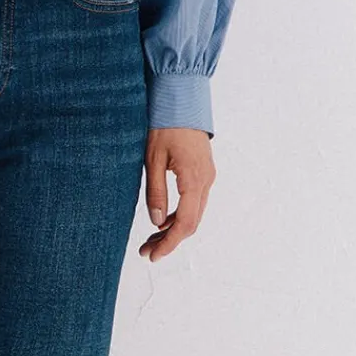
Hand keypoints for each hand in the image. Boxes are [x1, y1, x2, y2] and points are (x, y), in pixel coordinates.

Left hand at [138, 128, 215, 261]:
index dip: (169, 243)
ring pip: (195, 214)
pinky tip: (162, 220)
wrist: (182, 100)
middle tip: (147, 252)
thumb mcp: (153, 160)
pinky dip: (180, 215)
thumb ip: (155, 193)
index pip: (184, 223)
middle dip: (170, 241)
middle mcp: (206, 181)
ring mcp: (208, 177)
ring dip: (175, 229)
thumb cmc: (165, 126)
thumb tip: (155, 223)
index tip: (153, 255)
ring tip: (151, 239)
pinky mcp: (204, 172)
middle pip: (192, 223)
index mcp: (194, 180)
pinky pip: (195, 202)